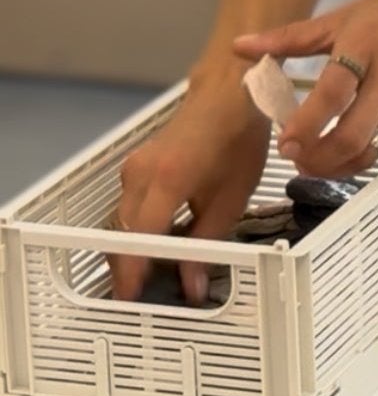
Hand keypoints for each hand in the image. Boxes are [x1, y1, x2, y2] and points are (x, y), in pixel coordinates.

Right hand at [111, 71, 270, 303]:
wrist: (228, 93)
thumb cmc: (237, 141)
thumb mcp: (231, 199)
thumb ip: (206, 245)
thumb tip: (191, 287)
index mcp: (166, 182)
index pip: (139, 240)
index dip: (135, 275)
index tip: (135, 302)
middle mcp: (139, 175)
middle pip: (122, 235)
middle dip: (131, 269)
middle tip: (149, 296)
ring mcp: (132, 168)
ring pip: (121, 222)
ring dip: (133, 249)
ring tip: (156, 274)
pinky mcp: (134, 166)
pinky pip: (127, 207)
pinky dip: (137, 230)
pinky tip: (160, 243)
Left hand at [232, 0, 377, 179]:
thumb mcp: (343, 14)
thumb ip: (289, 37)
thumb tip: (241, 47)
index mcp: (364, 45)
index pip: (333, 93)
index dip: (306, 124)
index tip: (284, 141)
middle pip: (352, 134)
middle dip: (318, 157)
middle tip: (294, 157)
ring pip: (370, 149)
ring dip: (337, 166)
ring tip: (312, 162)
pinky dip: (360, 155)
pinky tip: (342, 151)